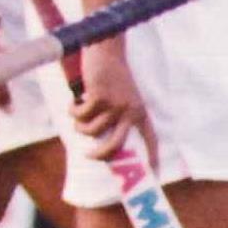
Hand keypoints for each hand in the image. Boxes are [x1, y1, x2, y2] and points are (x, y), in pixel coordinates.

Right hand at [70, 40, 153, 162]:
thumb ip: (116, 117)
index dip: (152, 158)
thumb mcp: (121, 98)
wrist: (106, 51)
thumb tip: (99, 141)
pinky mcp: (99, 97)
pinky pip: (80, 115)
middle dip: (101, 155)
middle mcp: (130, 111)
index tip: (154, 175)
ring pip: (90, 129)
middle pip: (116, 145)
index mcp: (140, 112)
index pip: (150, 139)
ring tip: (77, 113)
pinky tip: (74, 101)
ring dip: (79, 124)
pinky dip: (73, 109)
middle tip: (89, 156)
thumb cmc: (111, 77)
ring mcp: (115, 104)